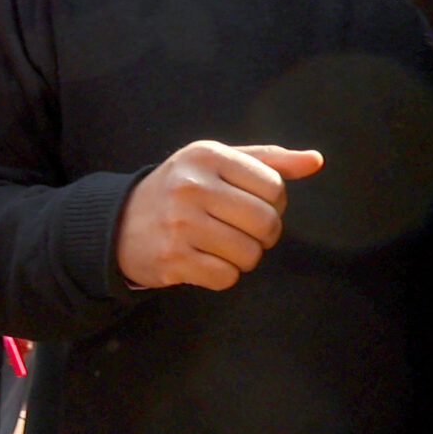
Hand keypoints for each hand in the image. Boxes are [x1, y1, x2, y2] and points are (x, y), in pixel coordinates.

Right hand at [114, 141, 321, 291]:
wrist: (117, 222)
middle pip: (267, 223)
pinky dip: (221, 275)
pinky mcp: (173, 258)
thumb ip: (267, 161)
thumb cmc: (179, 190)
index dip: (271, 203)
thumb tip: (315, 160)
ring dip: (242, 257)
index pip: (274, 187)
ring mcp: (180, 224)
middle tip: (237, 230)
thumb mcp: (215, 163)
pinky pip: (227, 277)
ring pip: (250, 254)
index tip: (247, 205)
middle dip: (262, 234)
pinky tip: (201, 260)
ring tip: (217, 245)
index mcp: (206, 156)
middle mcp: (191, 186)